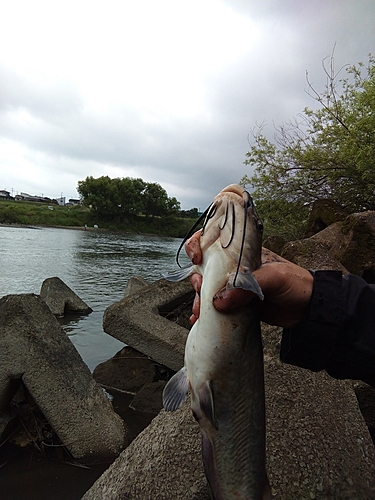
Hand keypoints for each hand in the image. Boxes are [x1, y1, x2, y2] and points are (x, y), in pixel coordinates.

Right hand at [186, 231, 313, 328]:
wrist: (308, 310)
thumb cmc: (296, 284)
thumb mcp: (273, 278)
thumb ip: (246, 286)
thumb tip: (218, 301)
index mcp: (242, 251)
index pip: (215, 239)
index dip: (199, 244)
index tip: (196, 257)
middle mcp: (235, 267)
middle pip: (205, 266)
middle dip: (197, 277)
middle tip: (200, 288)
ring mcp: (234, 286)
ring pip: (207, 288)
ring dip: (198, 298)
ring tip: (199, 310)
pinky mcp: (236, 304)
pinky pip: (214, 307)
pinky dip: (204, 313)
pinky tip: (198, 320)